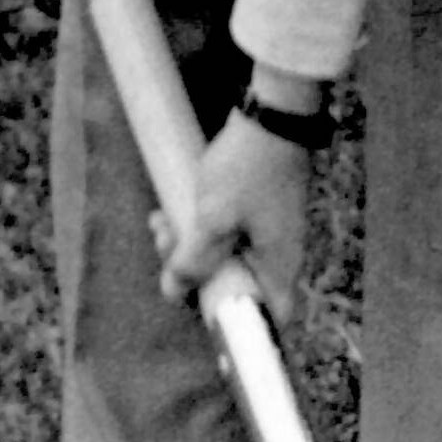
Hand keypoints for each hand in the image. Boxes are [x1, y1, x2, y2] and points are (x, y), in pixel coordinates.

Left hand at [154, 105, 311, 313]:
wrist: (274, 115)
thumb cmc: (249, 169)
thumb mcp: (212, 219)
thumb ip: (193, 261)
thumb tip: (175, 291)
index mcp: (279, 263)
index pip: (272, 317)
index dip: (240, 327)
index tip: (201, 311)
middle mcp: (279, 253)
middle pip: (235, 287)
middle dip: (192, 275)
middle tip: (165, 246)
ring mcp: (269, 231)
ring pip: (225, 258)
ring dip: (188, 247)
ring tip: (161, 221)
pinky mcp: (259, 212)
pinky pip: (226, 235)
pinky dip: (199, 229)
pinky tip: (172, 211)